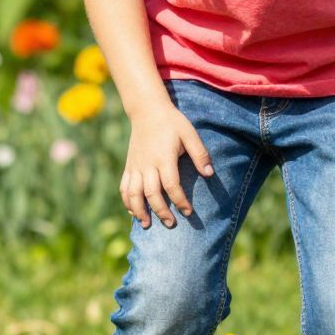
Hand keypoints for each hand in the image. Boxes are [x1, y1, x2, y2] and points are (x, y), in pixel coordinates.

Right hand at [121, 103, 212, 227]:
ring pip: (133, 194)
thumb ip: (200, 154)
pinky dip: (127, 201)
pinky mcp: (129, 166)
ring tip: (146, 225)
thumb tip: (209, 174)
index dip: (180, 201)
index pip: (172, 185)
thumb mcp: (190, 133)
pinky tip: (133, 212)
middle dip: (161, 212)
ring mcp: (135, 166)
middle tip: (171, 224)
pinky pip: (124, 187)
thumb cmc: (172, 122)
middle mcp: (147, 164)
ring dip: (139, 211)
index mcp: (164, 157)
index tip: (188, 212)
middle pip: (151, 194)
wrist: (146, 110)